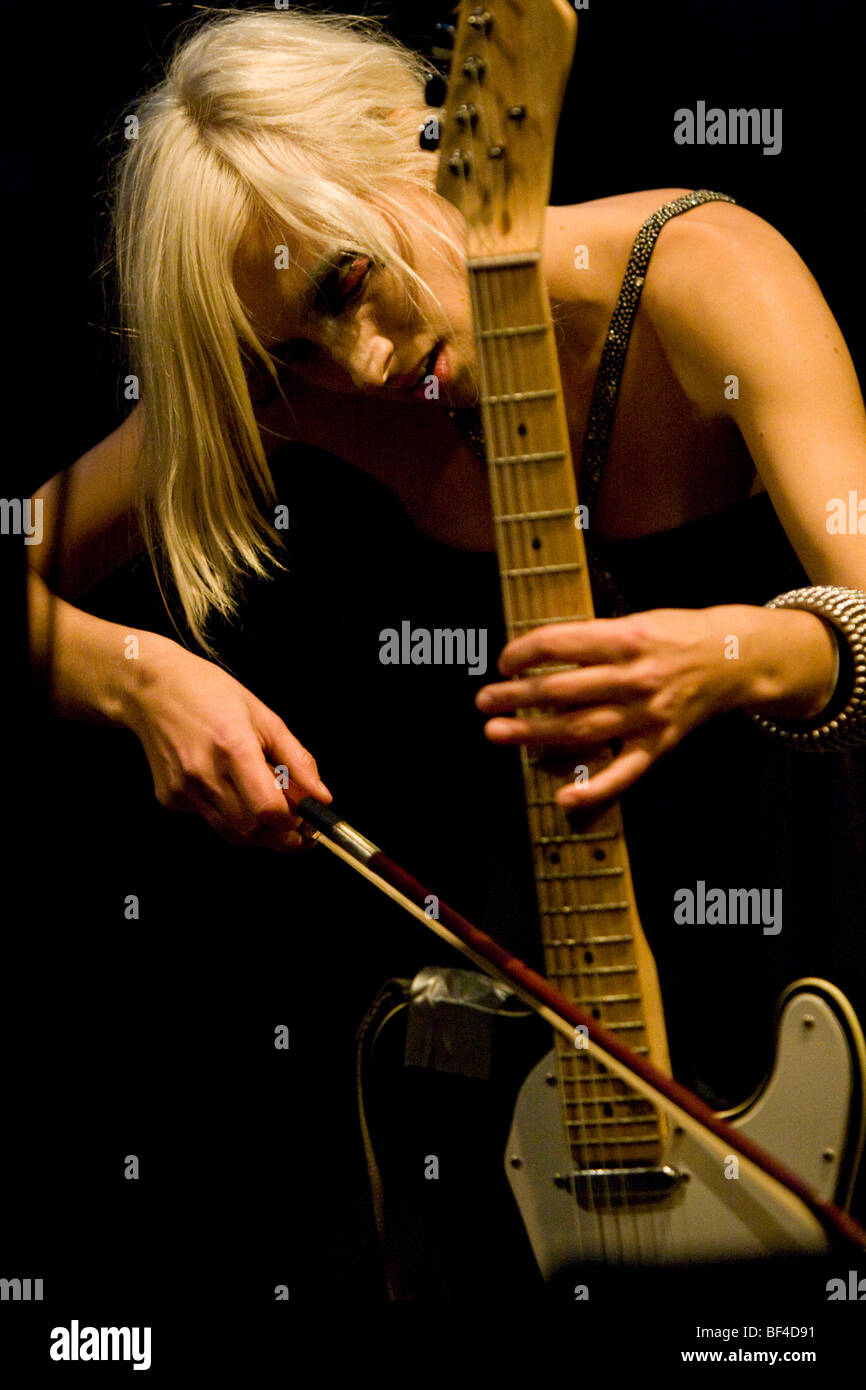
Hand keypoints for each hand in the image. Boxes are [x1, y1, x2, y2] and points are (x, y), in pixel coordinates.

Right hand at [122, 637, 330, 848]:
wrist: (152, 690)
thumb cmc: (210, 695)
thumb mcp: (265, 717)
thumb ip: (297, 760)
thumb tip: (321, 797)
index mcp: (234, 747)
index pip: (268, 809)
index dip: (292, 823)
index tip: (306, 820)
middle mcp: (204, 773)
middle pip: (251, 830)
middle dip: (281, 837)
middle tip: (298, 828)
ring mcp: (183, 789)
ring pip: (230, 833)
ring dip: (258, 834)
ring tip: (273, 817)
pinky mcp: (169, 798)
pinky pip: (208, 819)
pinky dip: (229, 816)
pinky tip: (232, 793)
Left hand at [475, 607, 751, 808]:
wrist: (733, 658)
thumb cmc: (675, 635)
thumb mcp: (635, 621)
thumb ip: (592, 639)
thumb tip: (539, 655)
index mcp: (625, 638)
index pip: (560, 644)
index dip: (524, 653)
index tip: (504, 661)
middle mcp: (634, 678)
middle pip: (562, 689)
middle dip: (516, 696)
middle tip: (483, 700)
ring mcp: (646, 715)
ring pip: (581, 728)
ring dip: (534, 732)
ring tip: (496, 731)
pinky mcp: (659, 744)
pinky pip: (624, 771)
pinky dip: (594, 787)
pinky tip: (563, 796)